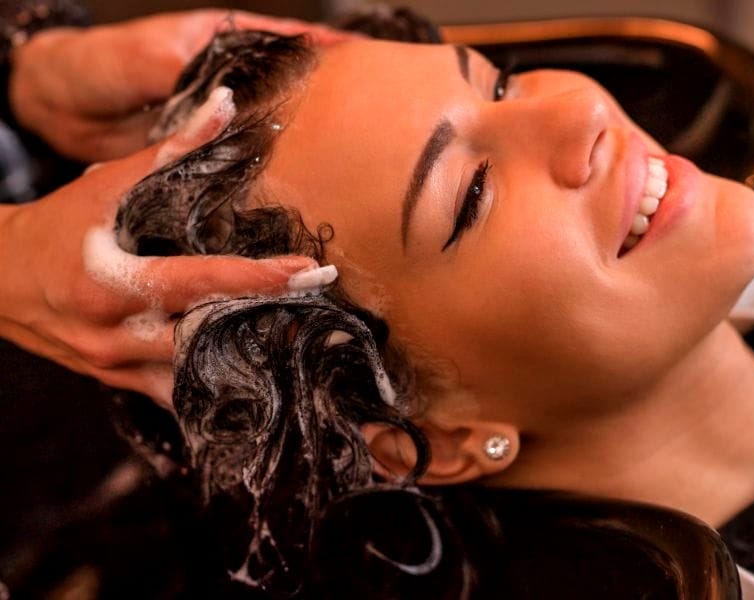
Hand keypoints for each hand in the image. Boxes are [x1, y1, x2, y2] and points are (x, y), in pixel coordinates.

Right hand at [0, 114, 322, 406]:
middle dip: (268, 327)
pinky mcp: (119, 384)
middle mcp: (115, 334)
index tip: (312, 271)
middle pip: (207, 339)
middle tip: (321, 310)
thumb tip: (223, 107)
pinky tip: (252, 371)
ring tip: (298, 343)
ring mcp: (116, 368)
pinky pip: (176, 395)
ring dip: (247, 362)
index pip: (198, 282)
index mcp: (110, 283)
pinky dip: (214, 384)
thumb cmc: (52, 228)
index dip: (259, 278)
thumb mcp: (104, 186)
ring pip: (196, 379)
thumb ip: (169, 151)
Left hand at [8, 9, 355, 161]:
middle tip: (364, 126)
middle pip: (290, 94)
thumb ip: (185, 70)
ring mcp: (223, 126)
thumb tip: (226, 94)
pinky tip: (290, 193)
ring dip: (301, 149)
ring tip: (341, 164)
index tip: (366, 62)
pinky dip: (266, 181)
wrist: (62, 109)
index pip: (287, 44)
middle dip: (326, 106)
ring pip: (272, 135)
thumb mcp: (142, 56)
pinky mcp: (207, 160)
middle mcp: (232, 88)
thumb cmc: (98, 65)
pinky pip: (244, 170)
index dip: (327, 52)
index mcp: (224, 46)